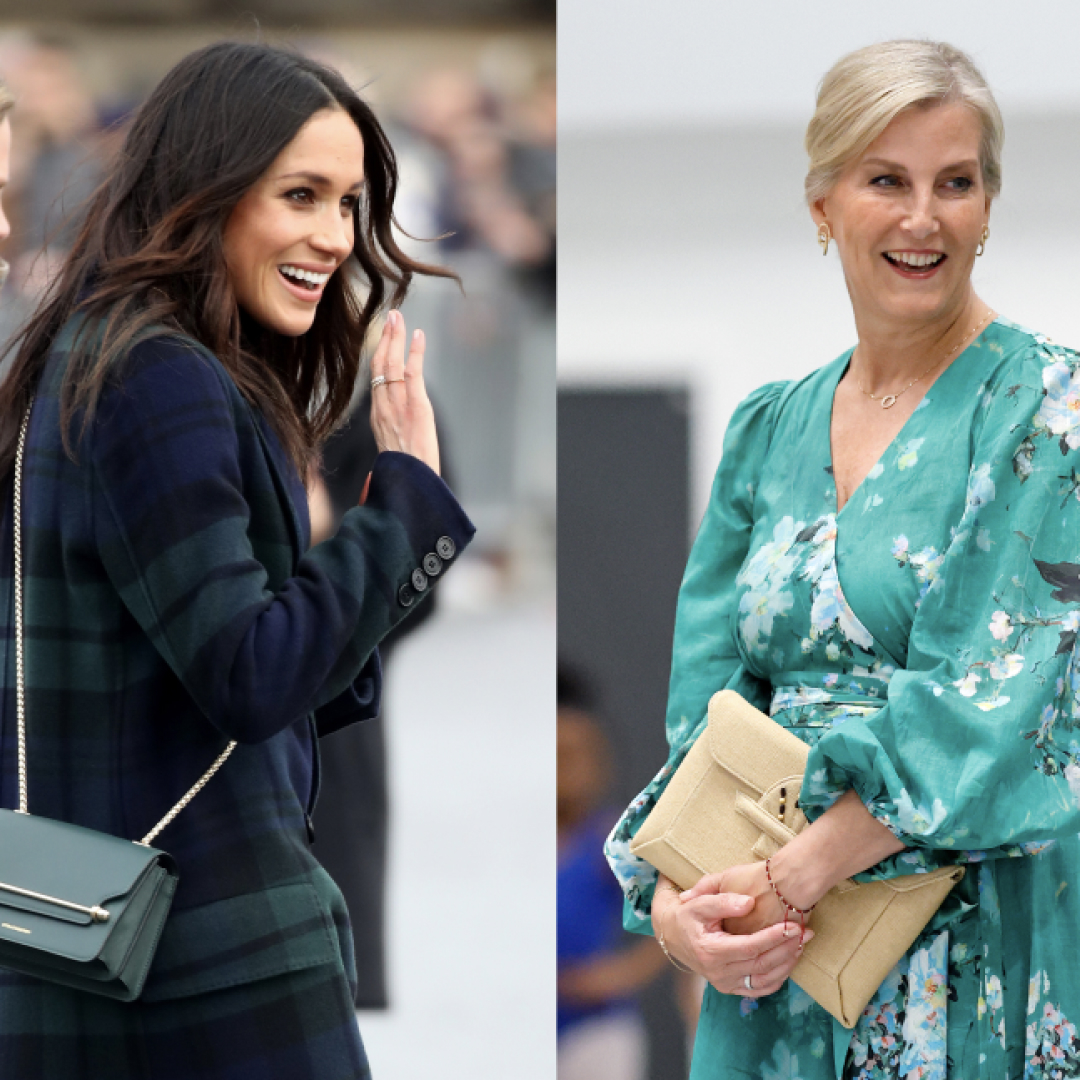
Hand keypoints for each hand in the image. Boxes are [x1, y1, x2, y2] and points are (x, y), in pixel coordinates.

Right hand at [369, 310, 439, 474]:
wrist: (410, 484)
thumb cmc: (405, 472)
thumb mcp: (392, 448)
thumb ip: (391, 432)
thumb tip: (395, 428)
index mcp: (378, 416)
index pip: (374, 379)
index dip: (378, 355)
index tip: (383, 337)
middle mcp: (383, 407)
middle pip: (379, 365)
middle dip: (385, 338)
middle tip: (391, 317)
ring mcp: (398, 405)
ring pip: (391, 364)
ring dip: (396, 338)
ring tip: (399, 318)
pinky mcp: (416, 406)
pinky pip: (412, 372)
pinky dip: (415, 352)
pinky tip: (418, 335)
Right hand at [652, 876, 810, 998]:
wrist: (672, 934)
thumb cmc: (687, 914)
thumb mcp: (699, 902)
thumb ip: (723, 901)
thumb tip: (749, 903)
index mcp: (711, 951)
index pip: (750, 947)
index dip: (774, 937)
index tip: (793, 925)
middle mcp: (718, 973)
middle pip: (762, 964)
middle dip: (787, 949)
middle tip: (806, 933)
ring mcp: (725, 984)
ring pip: (764, 979)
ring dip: (787, 964)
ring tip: (802, 945)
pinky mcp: (730, 988)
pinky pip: (759, 988)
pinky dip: (777, 978)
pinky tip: (789, 962)